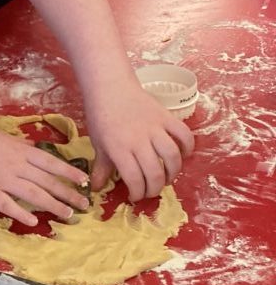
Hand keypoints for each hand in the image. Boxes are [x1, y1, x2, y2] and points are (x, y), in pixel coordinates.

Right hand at [0, 123, 90, 226]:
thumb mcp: (0, 135)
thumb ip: (19, 145)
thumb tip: (35, 149)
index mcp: (20, 150)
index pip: (51, 163)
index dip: (69, 172)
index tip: (84, 181)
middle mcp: (16, 166)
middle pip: (48, 182)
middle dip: (68, 193)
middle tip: (85, 204)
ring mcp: (3, 181)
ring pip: (34, 196)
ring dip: (53, 206)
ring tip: (68, 214)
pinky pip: (10, 206)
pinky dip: (23, 215)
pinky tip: (36, 223)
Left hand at [84, 83, 194, 199]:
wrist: (110, 87)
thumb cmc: (101, 116)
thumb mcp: (97, 144)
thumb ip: (101, 168)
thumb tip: (96, 189)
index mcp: (119, 148)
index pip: (135, 179)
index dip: (137, 193)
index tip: (135, 196)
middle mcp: (139, 140)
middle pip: (155, 172)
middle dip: (155, 188)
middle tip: (151, 190)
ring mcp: (155, 127)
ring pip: (172, 157)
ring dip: (173, 172)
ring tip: (167, 177)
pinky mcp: (166, 117)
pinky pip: (184, 134)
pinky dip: (188, 147)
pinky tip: (183, 155)